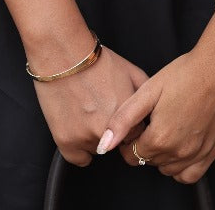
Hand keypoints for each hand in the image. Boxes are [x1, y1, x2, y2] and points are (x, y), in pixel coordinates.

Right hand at [34, 45, 147, 166]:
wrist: (63, 54)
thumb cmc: (96, 60)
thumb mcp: (131, 71)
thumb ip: (144, 94)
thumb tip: (151, 110)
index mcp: (128, 115)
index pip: (136, 135)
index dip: (128, 126)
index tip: (120, 117)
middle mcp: (110, 130)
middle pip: (118, 144)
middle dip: (113, 131)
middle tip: (102, 110)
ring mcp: (87, 137)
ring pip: (98, 149)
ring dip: (95, 137)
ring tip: (87, 111)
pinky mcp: (67, 142)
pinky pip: (80, 159)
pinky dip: (79, 148)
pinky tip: (77, 127)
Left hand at [98, 18, 214, 182]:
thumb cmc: (187, 73)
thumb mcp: (149, 90)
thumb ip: (123, 120)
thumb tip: (105, 145)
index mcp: (160, 138)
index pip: (131, 155)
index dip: (130, 139)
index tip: (138, 124)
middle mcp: (179, 152)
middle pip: (150, 161)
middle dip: (146, 145)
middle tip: (153, 121)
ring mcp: (198, 154)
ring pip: (168, 169)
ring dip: (163, 156)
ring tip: (167, 128)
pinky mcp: (214, 151)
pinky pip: (191, 175)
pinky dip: (182, 167)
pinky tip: (181, 146)